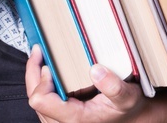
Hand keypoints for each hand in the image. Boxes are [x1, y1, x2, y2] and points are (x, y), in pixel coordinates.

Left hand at [25, 45, 148, 122]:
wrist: (132, 117)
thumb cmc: (128, 109)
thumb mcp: (128, 97)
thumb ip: (114, 86)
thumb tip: (96, 70)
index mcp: (75, 118)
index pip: (42, 100)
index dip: (42, 80)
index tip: (49, 64)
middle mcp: (64, 122)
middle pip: (34, 98)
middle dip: (34, 72)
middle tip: (39, 50)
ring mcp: (60, 121)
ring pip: (36, 99)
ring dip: (36, 77)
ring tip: (41, 57)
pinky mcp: (60, 117)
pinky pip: (43, 101)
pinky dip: (42, 84)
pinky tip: (47, 70)